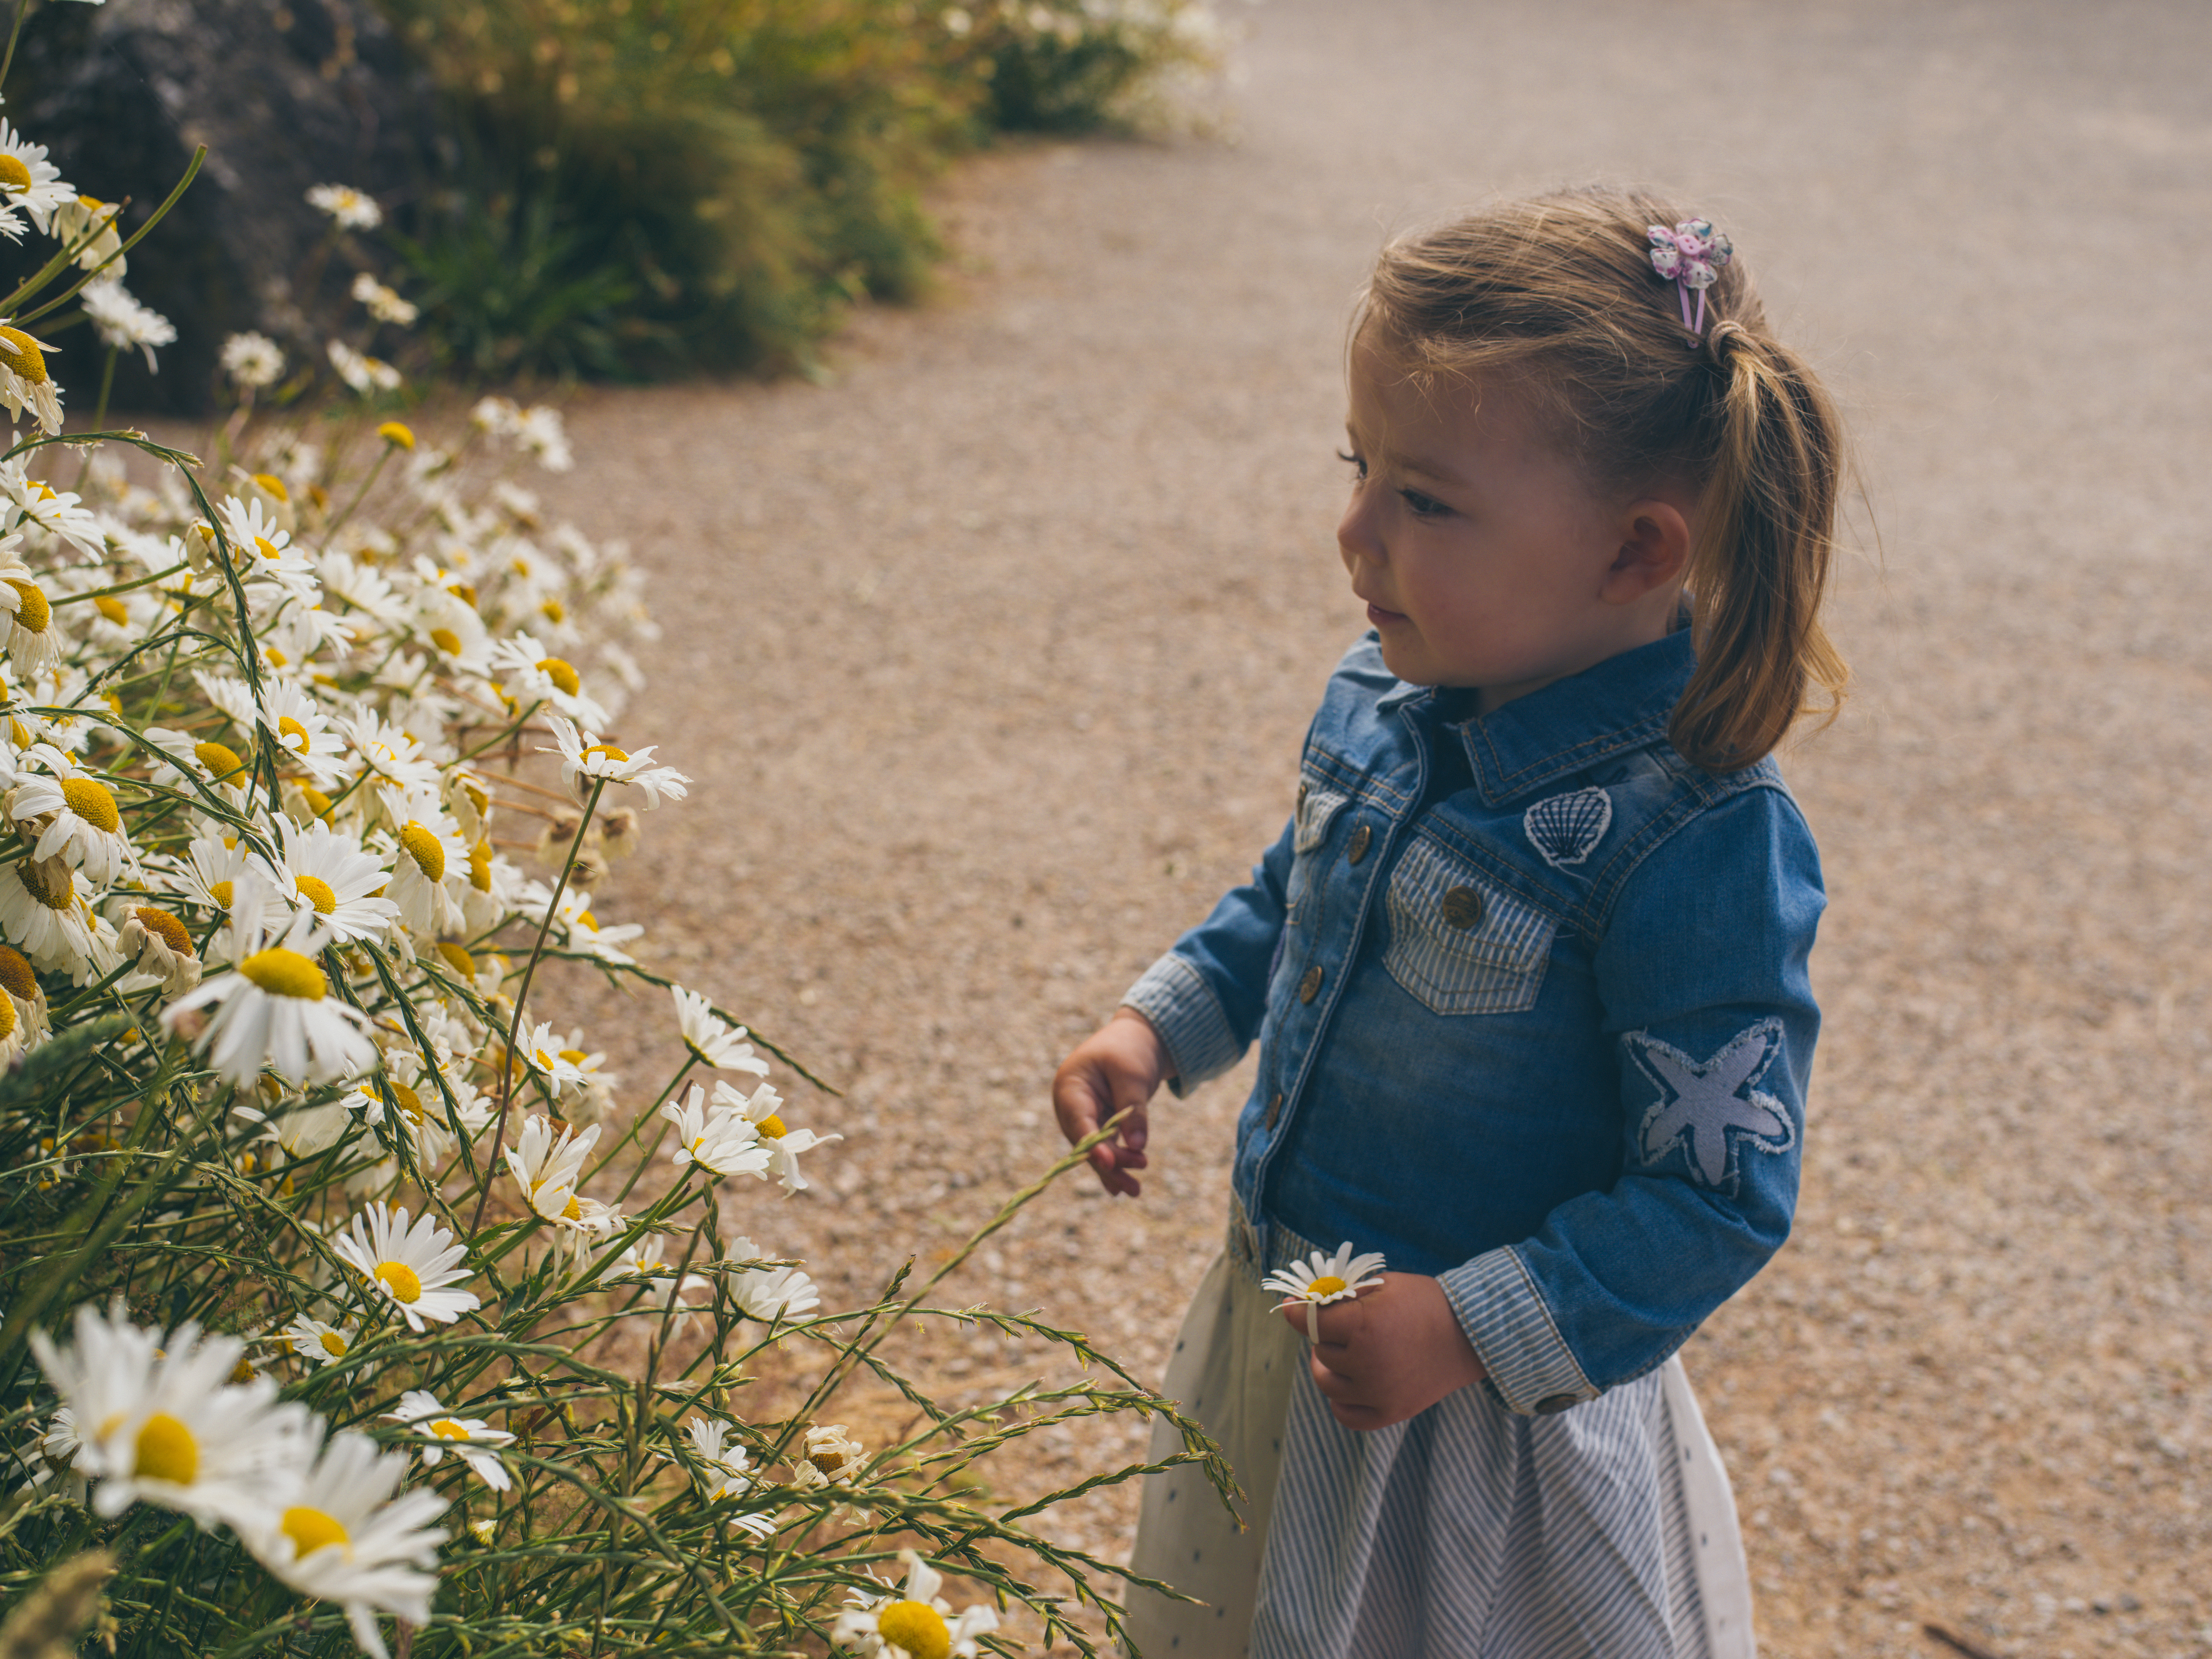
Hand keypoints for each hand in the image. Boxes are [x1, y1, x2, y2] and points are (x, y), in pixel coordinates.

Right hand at [1051, 1008, 1171, 1196]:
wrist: (1137, 1038)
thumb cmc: (1130, 1049)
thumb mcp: (1133, 1075)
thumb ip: (1133, 1109)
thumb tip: (1137, 1146)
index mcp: (1070, 1086)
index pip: (1079, 1121)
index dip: (1092, 1145)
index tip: (1109, 1163)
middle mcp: (1071, 1105)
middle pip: (1086, 1142)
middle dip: (1110, 1163)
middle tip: (1135, 1183)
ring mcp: (1083, 1115)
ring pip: (1096, 1149)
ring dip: (1114, 1170)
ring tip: (1135, 1191)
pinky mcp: (1098, 1122)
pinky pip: (1104, 1147)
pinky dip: (1114, 1164)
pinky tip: (1121, 1188)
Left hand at [1277, 1273, 1487, 1429]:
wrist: (1470, 1335)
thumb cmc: (1425, 1302)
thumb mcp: (1384, 1285)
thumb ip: (1344, 1294)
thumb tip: (1303, 1301)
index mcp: (1364, 1326)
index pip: (1311, 1322)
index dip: (1298, 1311)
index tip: (1292, 1306)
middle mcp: (1368, 1363)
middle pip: (1321, 1350)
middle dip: (1327, 1335)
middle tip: (1342, 1325)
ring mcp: (1379, 1392)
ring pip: (1328, 1383)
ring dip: (1330, 1366)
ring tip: (1345, 1352)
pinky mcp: (1391, 1412)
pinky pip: (1346, 1415)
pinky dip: (1341, 1400)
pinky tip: (1349, 1382)